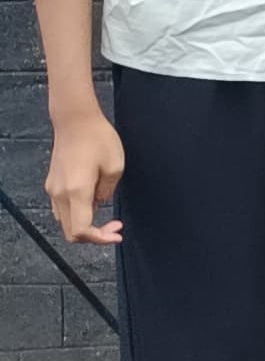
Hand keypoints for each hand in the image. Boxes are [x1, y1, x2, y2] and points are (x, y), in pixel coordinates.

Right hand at [44, 100, 118, 245]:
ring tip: (107, 215)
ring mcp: (53, 189)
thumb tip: (100, 202)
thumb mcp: (115, 167)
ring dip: (85, 224)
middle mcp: (59, 194)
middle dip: (94, 235)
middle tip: (115, 227)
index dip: (99, 239)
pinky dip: (78, 213)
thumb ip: (107, 191)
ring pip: (66, 221)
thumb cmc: (98, 139)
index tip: (117, 234)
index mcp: (76, 192)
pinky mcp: (52, 183)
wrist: (75, 121)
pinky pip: (63, 208)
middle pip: (70, 232)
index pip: (81, 231)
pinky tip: (93, 202)